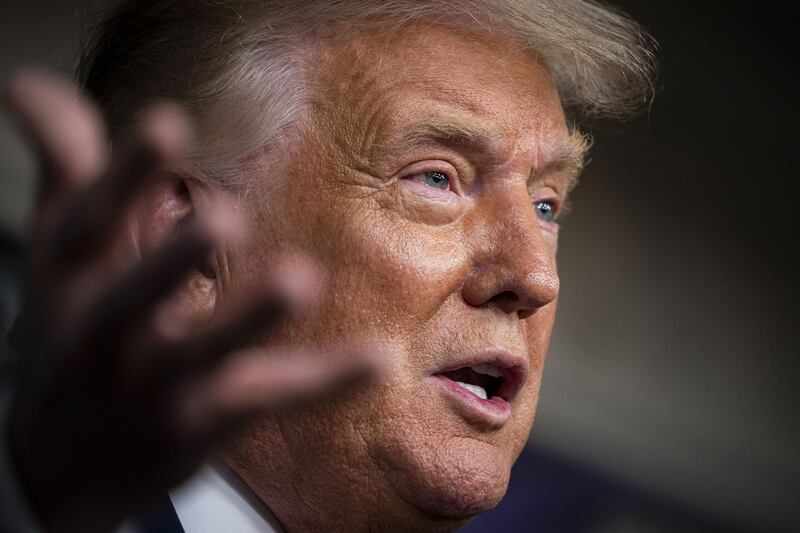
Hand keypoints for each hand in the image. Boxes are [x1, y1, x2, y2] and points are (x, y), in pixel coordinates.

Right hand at [1, 71, 374, 532]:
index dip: (123, 175)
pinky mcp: (200, 422)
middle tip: (220, 217)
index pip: (88, 221)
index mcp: (73, 279)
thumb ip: (67, 169)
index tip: (167, 124)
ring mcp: (152, 384)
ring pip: (201, 355)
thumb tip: (29, 83)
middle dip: (170, 260)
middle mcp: (104, 333)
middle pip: (133, 297)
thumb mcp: (62, 255)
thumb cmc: (70, 334)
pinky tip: (380, 360)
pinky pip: (267, 396)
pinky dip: (324, 381)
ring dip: (247, 319)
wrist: (58, 463)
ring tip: (301, 280)